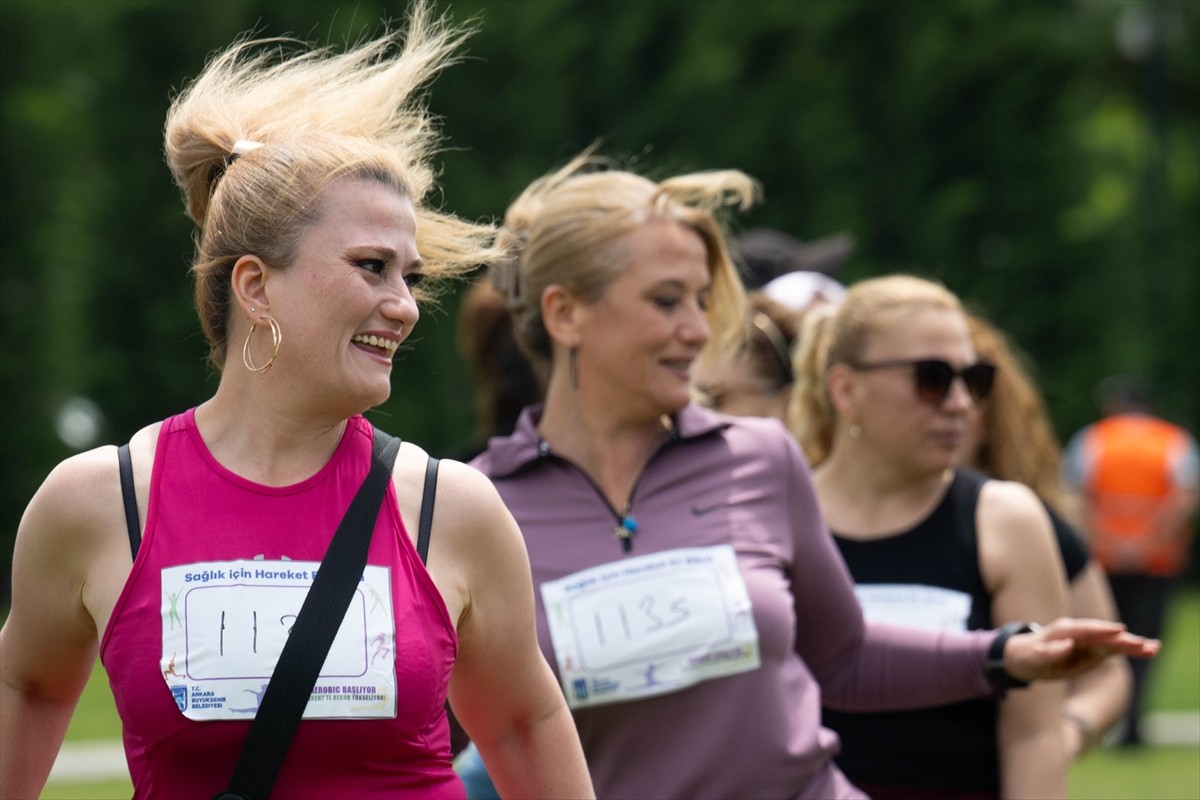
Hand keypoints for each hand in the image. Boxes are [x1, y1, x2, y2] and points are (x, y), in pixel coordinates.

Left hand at [1003, 618, 1158, 683]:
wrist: (1027, 656)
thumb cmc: (1029, 656)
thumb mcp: (1034, 657)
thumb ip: (1050, 652)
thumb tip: (1068, 645)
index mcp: (1064, 631)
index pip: (1086, 629)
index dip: (1102, 630)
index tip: (1119, 630)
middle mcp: (1080, 632)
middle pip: (1105, 635)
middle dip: (1125, 640)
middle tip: (1145, 645)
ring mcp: (1089, 640)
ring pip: (1114, 641)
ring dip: (1134, 644)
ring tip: (1154, 648)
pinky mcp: (1095, 649)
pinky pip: (1116, 649)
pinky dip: (1132, 650)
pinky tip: (1150, 650)